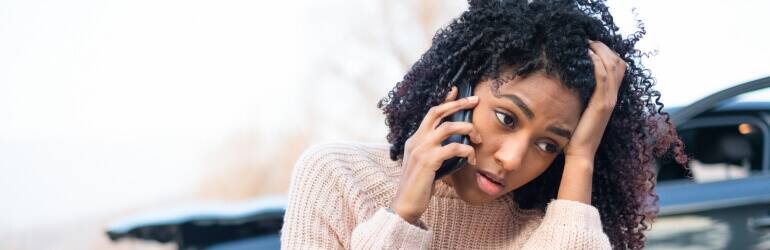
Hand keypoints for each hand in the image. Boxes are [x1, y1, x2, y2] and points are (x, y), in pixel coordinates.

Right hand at [390, 86, 482, 223]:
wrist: (405, 205)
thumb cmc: (419, 187)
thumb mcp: (427, 165)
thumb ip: (436, 152)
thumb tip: (457, 146)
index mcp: (414, 140)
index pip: (430, 114)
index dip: (444, 101)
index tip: (456, 90)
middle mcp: (415, 140)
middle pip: (437, 112)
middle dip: (458, 104)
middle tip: (475, 101)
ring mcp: (420, 149)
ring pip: (447, 127)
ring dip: (467, 129)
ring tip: (479, 139)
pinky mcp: (427, 161)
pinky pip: (453, 148)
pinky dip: (467, 151)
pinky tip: (473, 160)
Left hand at [557, 40, 625, 203]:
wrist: (580, 153)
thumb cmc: (576, 134)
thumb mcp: (581, 111)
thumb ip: (582, 98)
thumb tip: (571, 83)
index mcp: (610, 98)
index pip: (618, 68)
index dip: (608, 52)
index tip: (592, 44)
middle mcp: (612, 97)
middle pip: (618, 63)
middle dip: (604, 47)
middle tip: (588, 40)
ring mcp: (609, 100)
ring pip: (612, 66)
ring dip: (599, 51)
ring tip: (586, 43)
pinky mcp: (602, 104)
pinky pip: (602, 77)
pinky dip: (596, 63)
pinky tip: (586, 55)